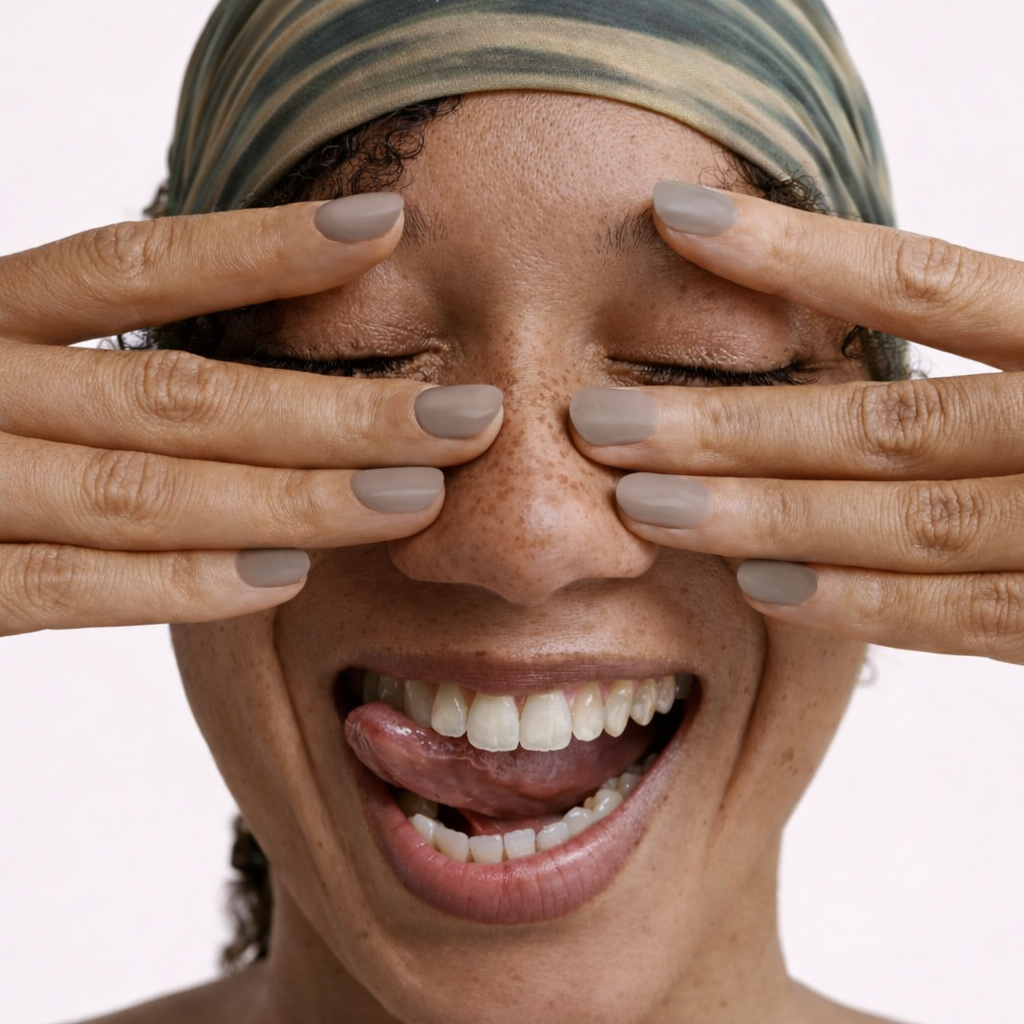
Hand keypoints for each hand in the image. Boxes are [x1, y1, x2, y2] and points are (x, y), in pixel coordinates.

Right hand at [0, 195, 501, 634]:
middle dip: (335, 410)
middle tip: (470, 414)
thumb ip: (80, 354)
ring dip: (289, 497)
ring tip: (414, 495)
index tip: (389, 228)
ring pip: (135, 489)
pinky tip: (282, 578)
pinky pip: (57, 588)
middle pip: (174, 392)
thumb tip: (245, 370)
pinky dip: (172, 583)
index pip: (134, 264)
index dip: (261, 247)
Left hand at [570, 182, 1023, 662]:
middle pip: (886, 421)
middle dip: (731, 423)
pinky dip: (860, 605)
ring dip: (764, 516)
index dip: (791, 251)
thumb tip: (842, 304)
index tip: (671, 218)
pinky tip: (759, 585)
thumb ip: (996, 330)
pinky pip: (967, 620)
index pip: (922, 279)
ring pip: (909, 523)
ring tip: (642, 502)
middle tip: (598, 418)